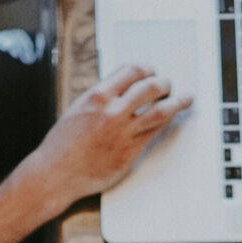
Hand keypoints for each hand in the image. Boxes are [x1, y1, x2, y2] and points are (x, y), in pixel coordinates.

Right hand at [28, 64, 193, 206]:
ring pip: (161, 110)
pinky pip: (156, 132)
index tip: (151, 71)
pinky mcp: (130, 152)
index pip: (132, 70)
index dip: (147, 68)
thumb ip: (102, 97)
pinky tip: (172, 118)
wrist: (56, 174)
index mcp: (97, 96)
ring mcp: (123, 132)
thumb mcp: (79, 108)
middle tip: (168, 84)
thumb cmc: (63, 143)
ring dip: (177, 101)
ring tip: (185, 98)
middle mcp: (112, 111)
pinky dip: (167, 122)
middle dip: (164, 83)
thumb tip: (124, 87)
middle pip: (151, 87)